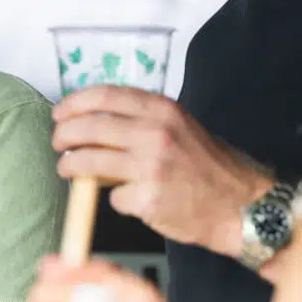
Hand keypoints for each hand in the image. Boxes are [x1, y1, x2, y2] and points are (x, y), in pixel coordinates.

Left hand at [52, 86, 270, 256]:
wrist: (243, 206)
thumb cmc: (209, 166)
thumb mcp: (180, 127)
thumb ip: (141, 120)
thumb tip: (93, 121)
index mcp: (162, 110)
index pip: (104, 96)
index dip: (74, 103)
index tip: (59, 113)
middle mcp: (155, 134)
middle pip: (88, 128)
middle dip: (64, 136)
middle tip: (58, 143)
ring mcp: (150, 167)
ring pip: (89, 161)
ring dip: (71, 166)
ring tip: (69, 169)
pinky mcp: (148, 199)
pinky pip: (113, 196)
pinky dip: (115, 198)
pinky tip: (128, 198)